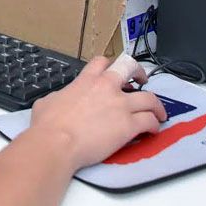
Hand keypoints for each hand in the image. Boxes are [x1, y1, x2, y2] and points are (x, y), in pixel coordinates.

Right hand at [28, 56, 166, 170]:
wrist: (57, 143)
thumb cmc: (47, 125)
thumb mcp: (48, 101)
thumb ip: (59, 96)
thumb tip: (59, 100)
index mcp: (86, 81)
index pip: (103, 62)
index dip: (111, 65)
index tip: (114, 73)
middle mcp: (107, 87)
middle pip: (131, 69)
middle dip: (140, 73)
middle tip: (142, 81)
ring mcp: (121, 105)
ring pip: (150, 98)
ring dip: (156, 105)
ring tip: (158, 113)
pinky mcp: (129, 125)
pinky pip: (150, 121)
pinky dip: (154, 125)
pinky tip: (152, 131)